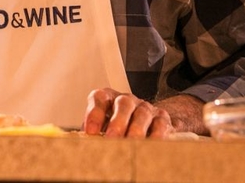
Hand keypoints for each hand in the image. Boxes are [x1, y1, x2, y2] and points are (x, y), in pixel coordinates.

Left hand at [82, 88, 205, 137]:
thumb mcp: (102, 127)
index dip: (94, 114)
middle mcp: (127, 100)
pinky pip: (160, 124)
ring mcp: (145, 107)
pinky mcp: (161, 118)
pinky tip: (149, 145)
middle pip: (124, 104)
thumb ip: (94, 132)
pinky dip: (155, 136)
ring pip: (142, 114)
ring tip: (131, 144)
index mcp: (109, 98)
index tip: (90, 132)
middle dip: (117, 122)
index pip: (100, 98)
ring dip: (136, 130)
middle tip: (112, 139)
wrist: (147, 122)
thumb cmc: (117, 126)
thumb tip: (82, 144)